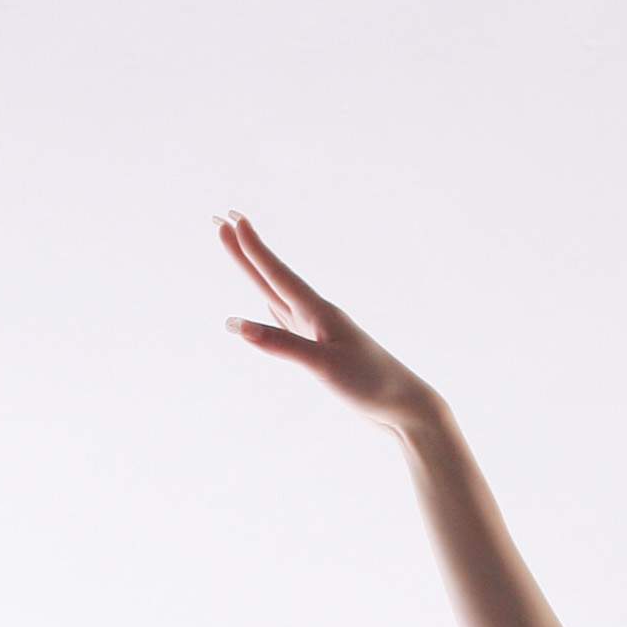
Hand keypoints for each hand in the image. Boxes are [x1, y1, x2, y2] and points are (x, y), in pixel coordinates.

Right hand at [219, 212, 433, 427]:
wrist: (405, 407)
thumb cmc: (370, 385)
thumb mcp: (323, 365)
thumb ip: (280, 345)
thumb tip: (235, 325)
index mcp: (318, 312)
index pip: (277, 274)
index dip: (253, 249)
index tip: (232, 219)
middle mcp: (316, 317)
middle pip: (272, 278)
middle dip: (245, 252)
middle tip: (222, 222)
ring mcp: (318, 333)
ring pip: (277, 296)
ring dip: (256, 275)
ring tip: (239, 252)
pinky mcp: (321, 352)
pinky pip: (287, 323)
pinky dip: (272, 309)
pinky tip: (268, 304)